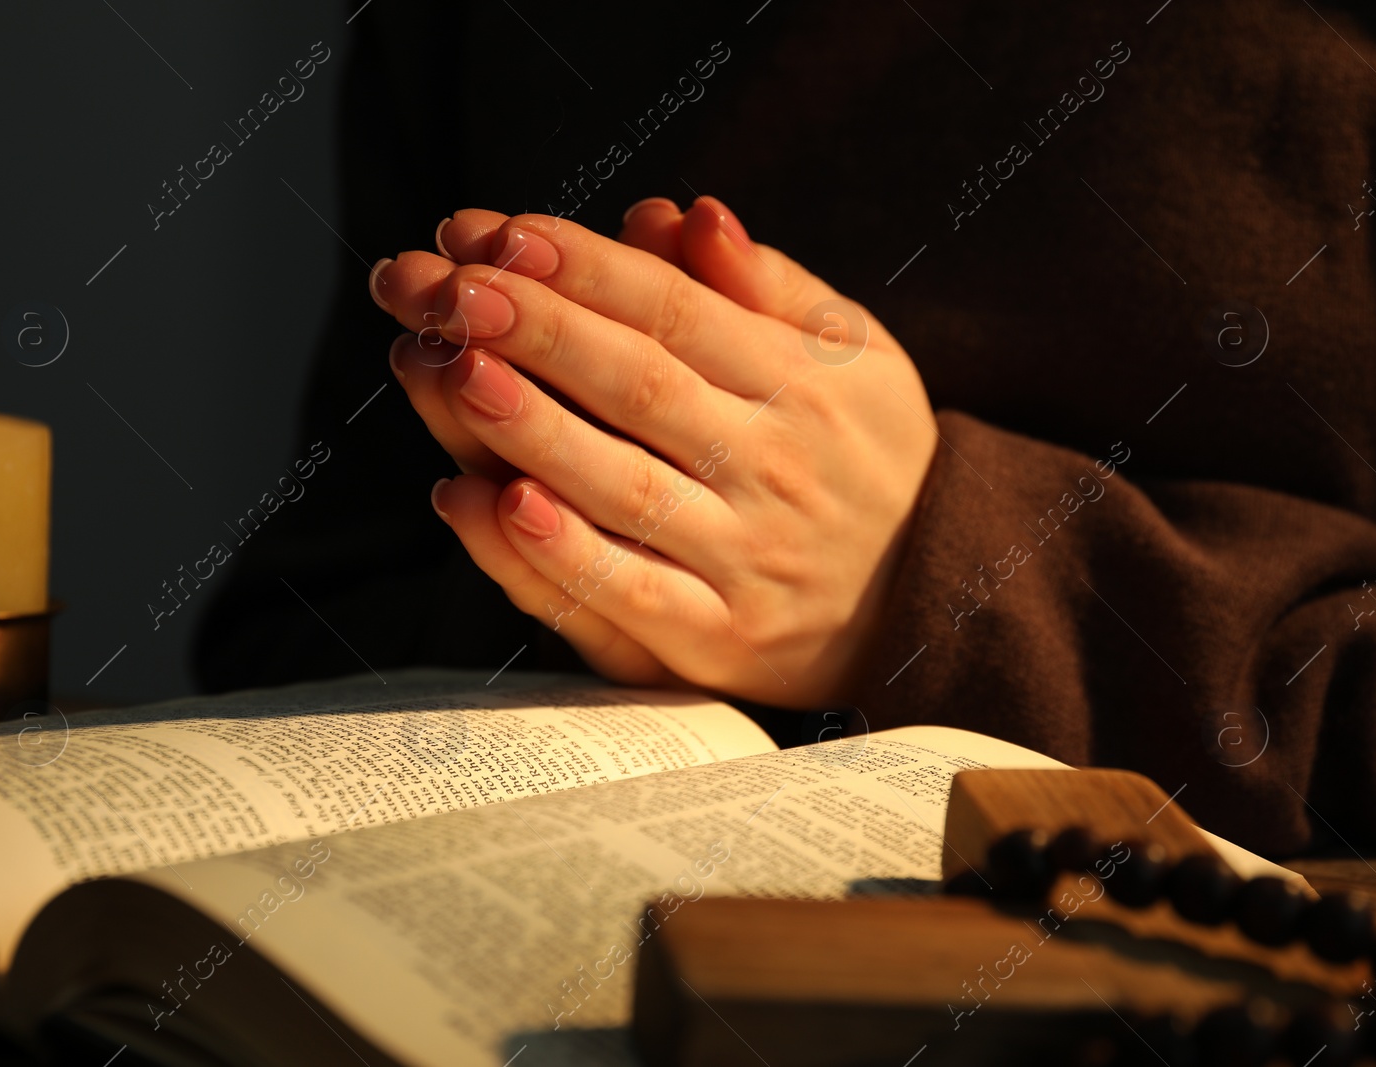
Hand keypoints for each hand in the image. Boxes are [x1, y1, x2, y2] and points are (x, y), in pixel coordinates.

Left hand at [371, 199, 938, 706]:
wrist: (929, 598)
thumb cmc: (863, 453)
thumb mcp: (853, 352)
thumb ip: (767, 283)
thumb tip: (684, 213)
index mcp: (801, 382)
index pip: (676, 310)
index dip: (587, 268)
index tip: (503, 234)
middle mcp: (770, 465)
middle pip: (637, 385)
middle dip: (535, 328)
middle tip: (445, 286)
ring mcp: (741, 556)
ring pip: (623, 485)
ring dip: (531, 426)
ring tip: (452, 369)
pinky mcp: (715, 636)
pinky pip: (628, 594)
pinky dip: (559, 554)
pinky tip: (488, 502)